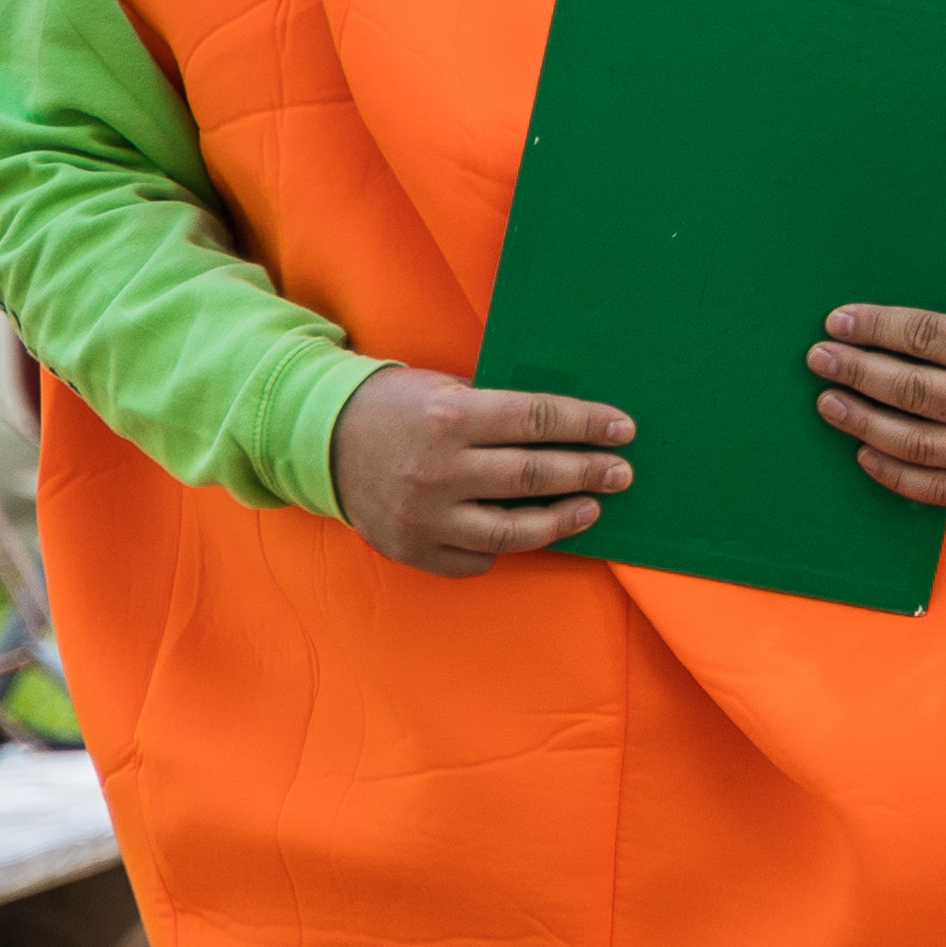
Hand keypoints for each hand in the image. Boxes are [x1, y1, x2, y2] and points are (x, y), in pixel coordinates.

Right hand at [331, 369, 632, 575]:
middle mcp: (438, 469)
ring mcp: (425, 516)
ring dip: (561, 520)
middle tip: (621, 473)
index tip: (623, 431)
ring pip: (512, 531)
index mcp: (450, 416)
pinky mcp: (412, 549)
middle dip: (588, 473)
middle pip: (533, 475)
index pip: (537, 420)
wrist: (322, 441)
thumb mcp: (445, 387)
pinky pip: (476, 559)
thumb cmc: (397, 406)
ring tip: (589, 508)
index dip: (587, 425)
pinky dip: (505, 548)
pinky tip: (528, 533)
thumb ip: (498, 409)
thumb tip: (569, 426)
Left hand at [809, 301, 945, 507]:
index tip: (837, 322)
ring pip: (913, 442)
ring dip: (861, 421)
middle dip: (856, 371)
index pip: (926, 337)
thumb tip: (875, 323)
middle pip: (912, 390)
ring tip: (829, 403)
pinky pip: (930, 487)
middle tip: (820, 359)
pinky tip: (862, 450)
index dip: (875, 328)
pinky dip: (890, 472)